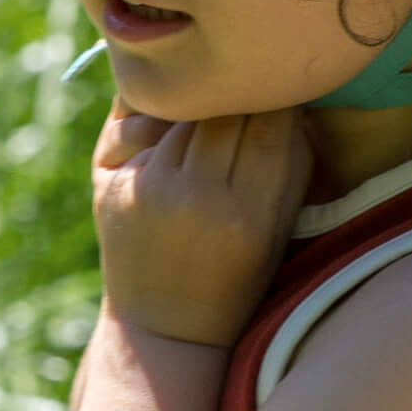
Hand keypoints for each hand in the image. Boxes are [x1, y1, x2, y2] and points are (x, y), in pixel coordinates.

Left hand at [90, 98, 312, 347]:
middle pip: (225, 112)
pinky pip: (147, 128)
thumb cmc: (237, 276)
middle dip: (239, 93)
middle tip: (246, 81)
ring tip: (214, 102)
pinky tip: (176, 122)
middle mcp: (199, 202)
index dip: (279, 97)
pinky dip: (166, 120)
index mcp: (251, 217)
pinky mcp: (116, 188)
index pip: (271, 126)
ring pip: (184, 115)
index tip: (282, 85)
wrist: (166, 329)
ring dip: (201, 103)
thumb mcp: (278, 230)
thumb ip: (291, 166)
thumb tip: (294, 97)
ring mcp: (153, 193)